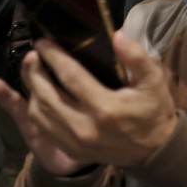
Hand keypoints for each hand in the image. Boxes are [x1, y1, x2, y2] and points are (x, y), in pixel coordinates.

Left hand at [0, 32, 177, 173]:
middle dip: (35, 72)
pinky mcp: (71, 150)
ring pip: (40, 114)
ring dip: (32, 90)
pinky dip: (35, 110)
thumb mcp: (154, 81)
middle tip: (32, 54)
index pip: (70, 76)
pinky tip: (37, 96)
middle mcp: (85, 126)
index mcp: (105, 107)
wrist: (154, 151)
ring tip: (32, 71)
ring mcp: (75, 142)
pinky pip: (43, 128)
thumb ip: (136, 57)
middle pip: (47, 96)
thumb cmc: (153, 110)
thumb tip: (117, 35)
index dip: (54, 57)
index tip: (43, 42)